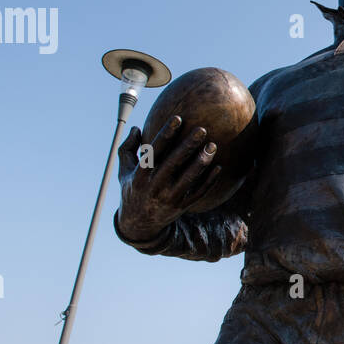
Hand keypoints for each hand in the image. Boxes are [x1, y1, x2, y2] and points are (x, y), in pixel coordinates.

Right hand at [117, 114, 222, 240]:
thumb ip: (127, 148)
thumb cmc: (132, 189)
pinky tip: (219, 167)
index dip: (166, 134)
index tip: (178, 118)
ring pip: (188, 179)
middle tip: (202, 129)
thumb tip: (136, 127)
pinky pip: (198, 193)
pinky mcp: (181, 207)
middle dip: (188, 145)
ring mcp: (169, 198)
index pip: (154, 151)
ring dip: (202, 162)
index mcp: (140, 175)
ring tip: (213, 145)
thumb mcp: (123, 171)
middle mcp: (154, 186)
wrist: (139, 224)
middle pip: (174, 163)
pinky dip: (209, 181)